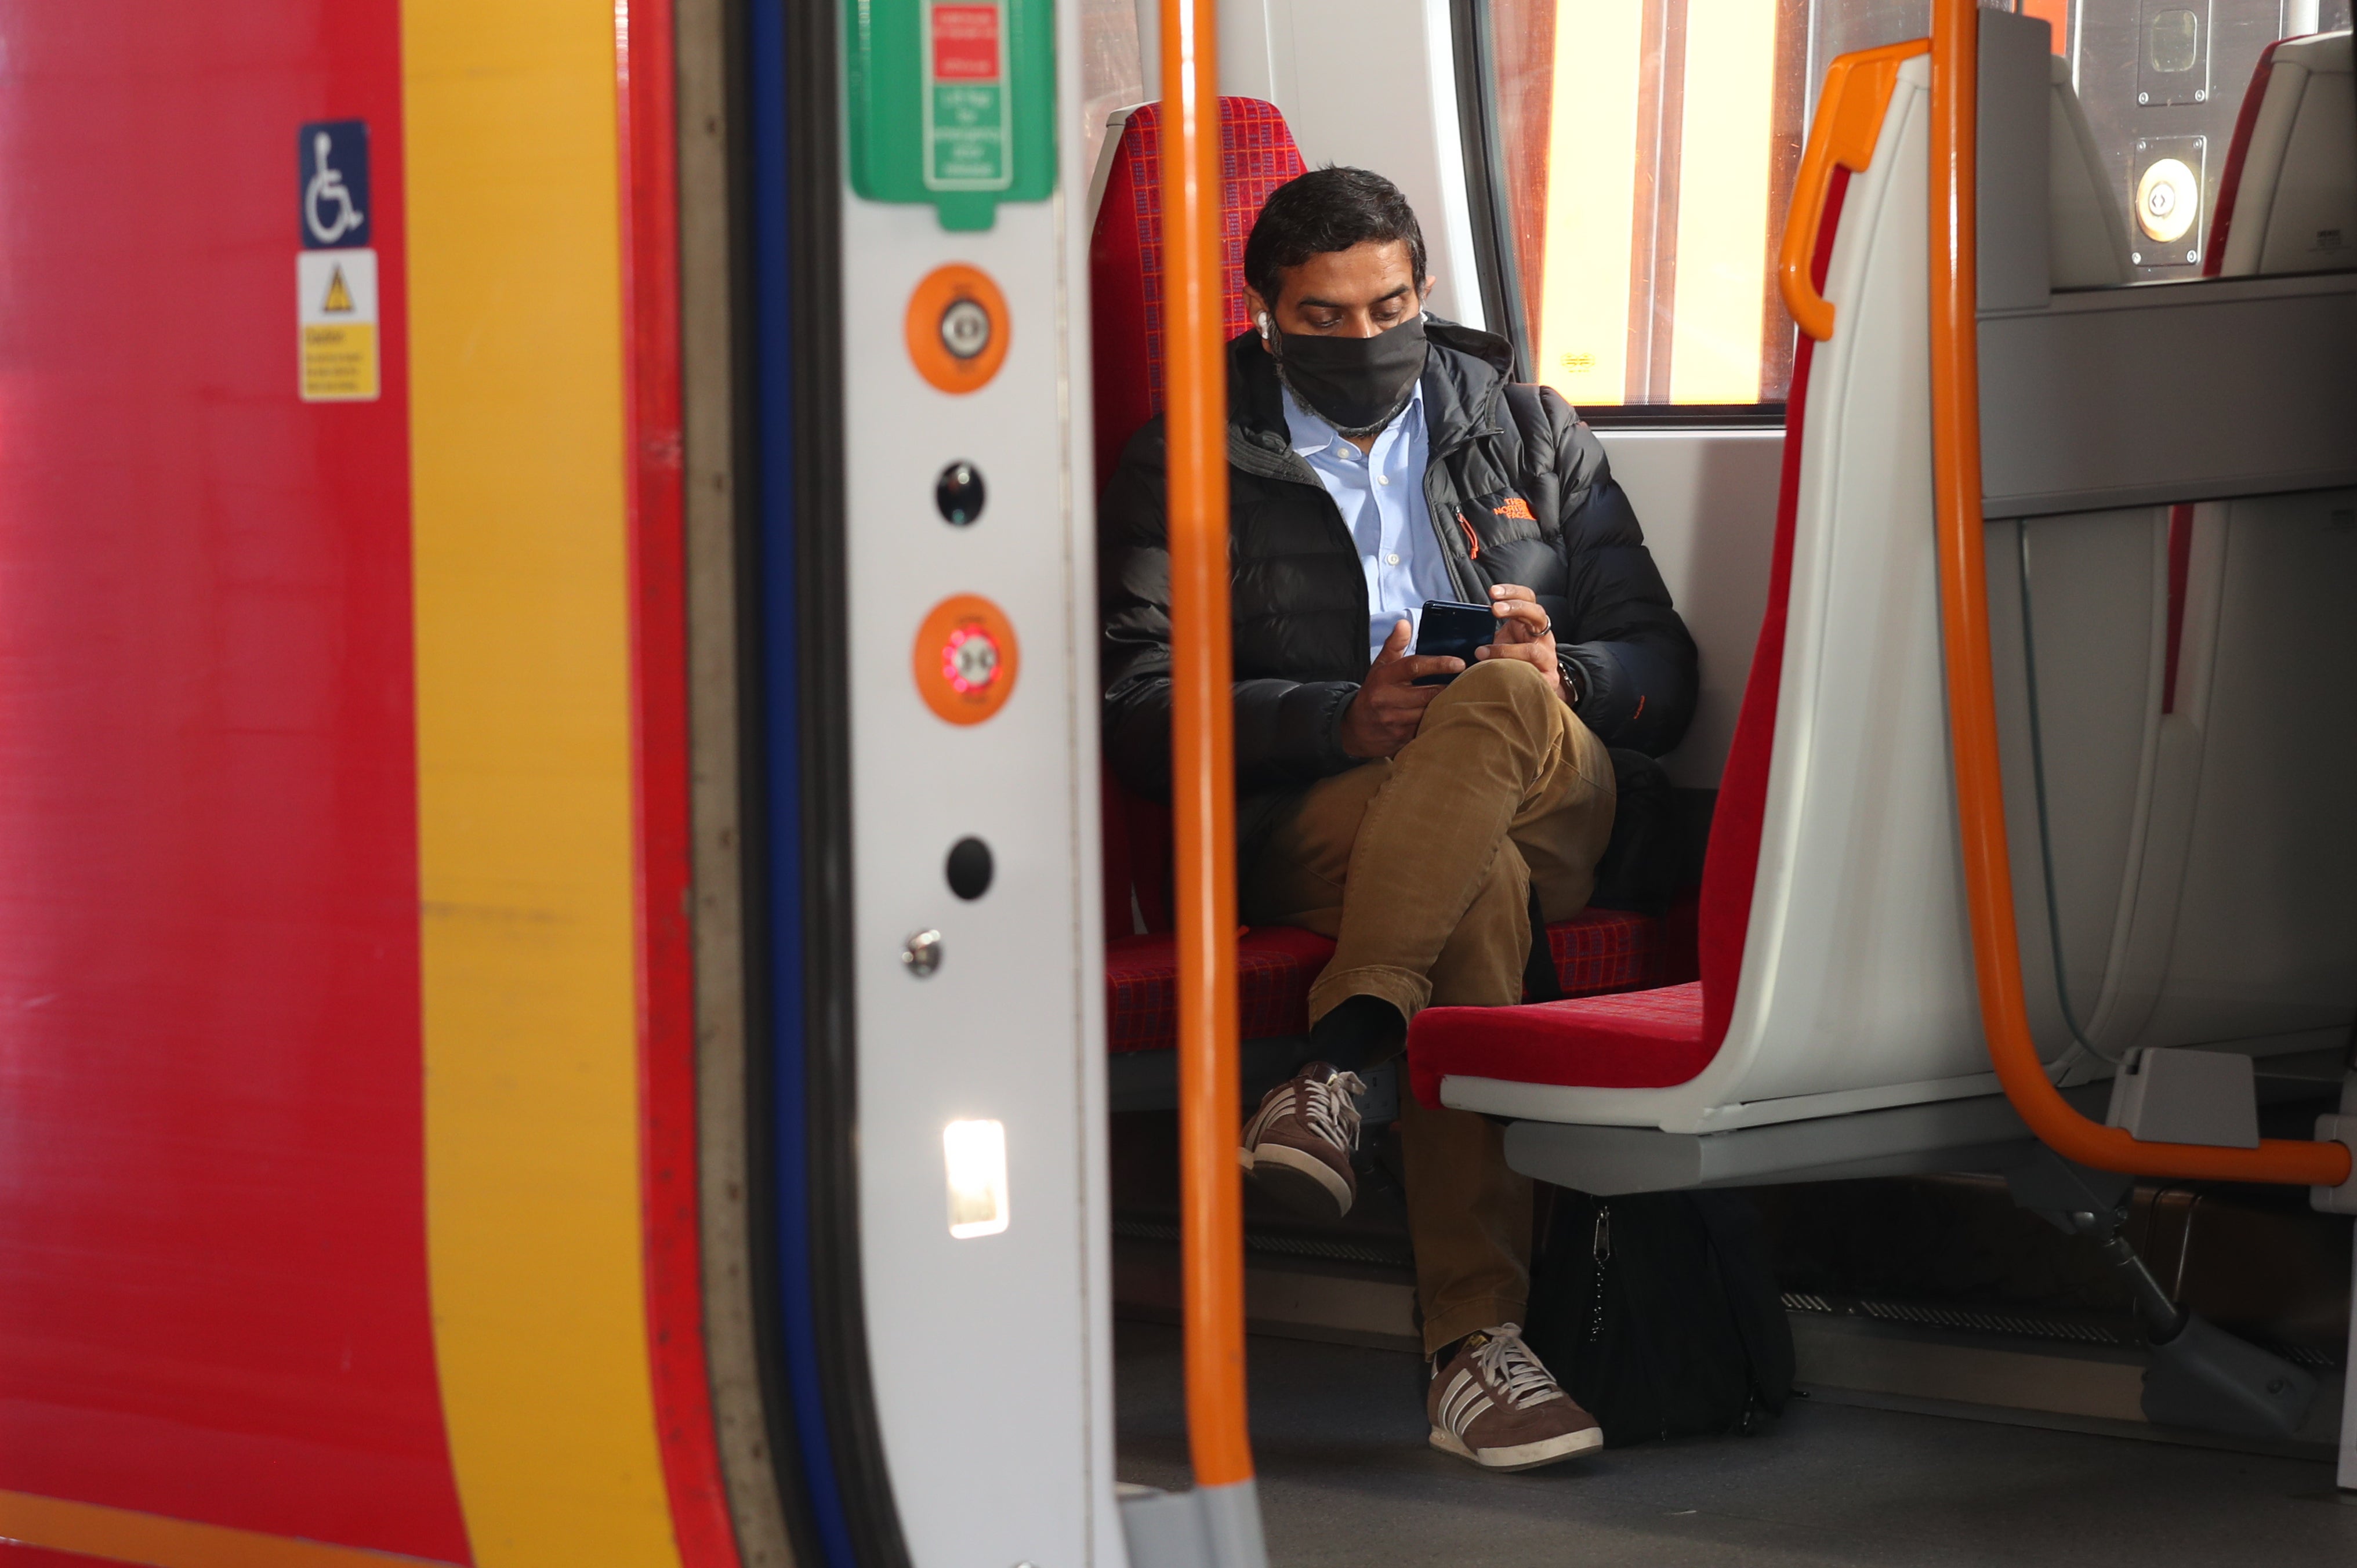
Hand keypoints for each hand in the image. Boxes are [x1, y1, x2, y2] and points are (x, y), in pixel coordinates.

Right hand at [1337, 619, 1460, 759]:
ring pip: (1430, 712)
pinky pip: (1427, 729)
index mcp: (1383, 678)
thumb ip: (1394, 645)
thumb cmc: (1373, 693)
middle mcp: (1387, 700)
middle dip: (1448, 688)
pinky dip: (1438, 721)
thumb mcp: (1379, 667)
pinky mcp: (1401, 739)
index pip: (1414, 666)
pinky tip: (1446, 716)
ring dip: (1446, 705)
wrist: (1354, 729)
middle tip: (1465, 682)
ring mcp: (1394, 721)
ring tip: (1459, 697)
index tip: (1459, 663)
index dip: (1439, 663)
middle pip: (1428, 692)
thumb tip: (1404, 623)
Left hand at [1473, 582, 1565, 698]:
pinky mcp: (1548, 678)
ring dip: (1505, 650)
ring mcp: (1548, 657)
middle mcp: (1544, 636)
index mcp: (1531, 622)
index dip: (1513, 592)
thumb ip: (1490, 632)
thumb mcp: (1503, 640)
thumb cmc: (1516, 659)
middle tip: (1495, 609)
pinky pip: (1530, 674)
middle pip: (1537, 613)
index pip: (1528, 598)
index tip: (1493, 592)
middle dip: (1516, 608)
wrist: (1535, 685)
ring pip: (1532, 649)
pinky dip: (1511, 675)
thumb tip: (1464, 625)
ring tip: (1483, 652)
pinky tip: (1497, 672)